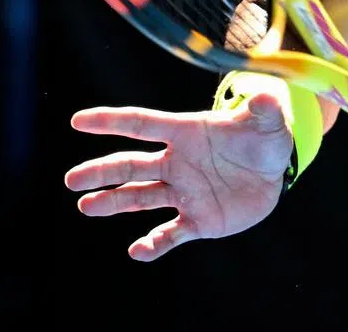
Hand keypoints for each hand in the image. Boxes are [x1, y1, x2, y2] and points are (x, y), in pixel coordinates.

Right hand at [63, 91, 294, 260]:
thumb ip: (264, 110)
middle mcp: (176, 163)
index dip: (111, 121)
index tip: (79, 121)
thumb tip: (264, 97)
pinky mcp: (196, 220)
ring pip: (140, 197)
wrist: (273, 173)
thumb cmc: (263, 139)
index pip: (143, 124)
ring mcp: (183, 192)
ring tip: (87, 206)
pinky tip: (138, 251)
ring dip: (113, 202)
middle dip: (102, 172)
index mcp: (186, 134)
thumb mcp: (269, 123)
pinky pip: (170, 234)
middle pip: (131, 165)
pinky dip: (154, 244)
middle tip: (73, 180)